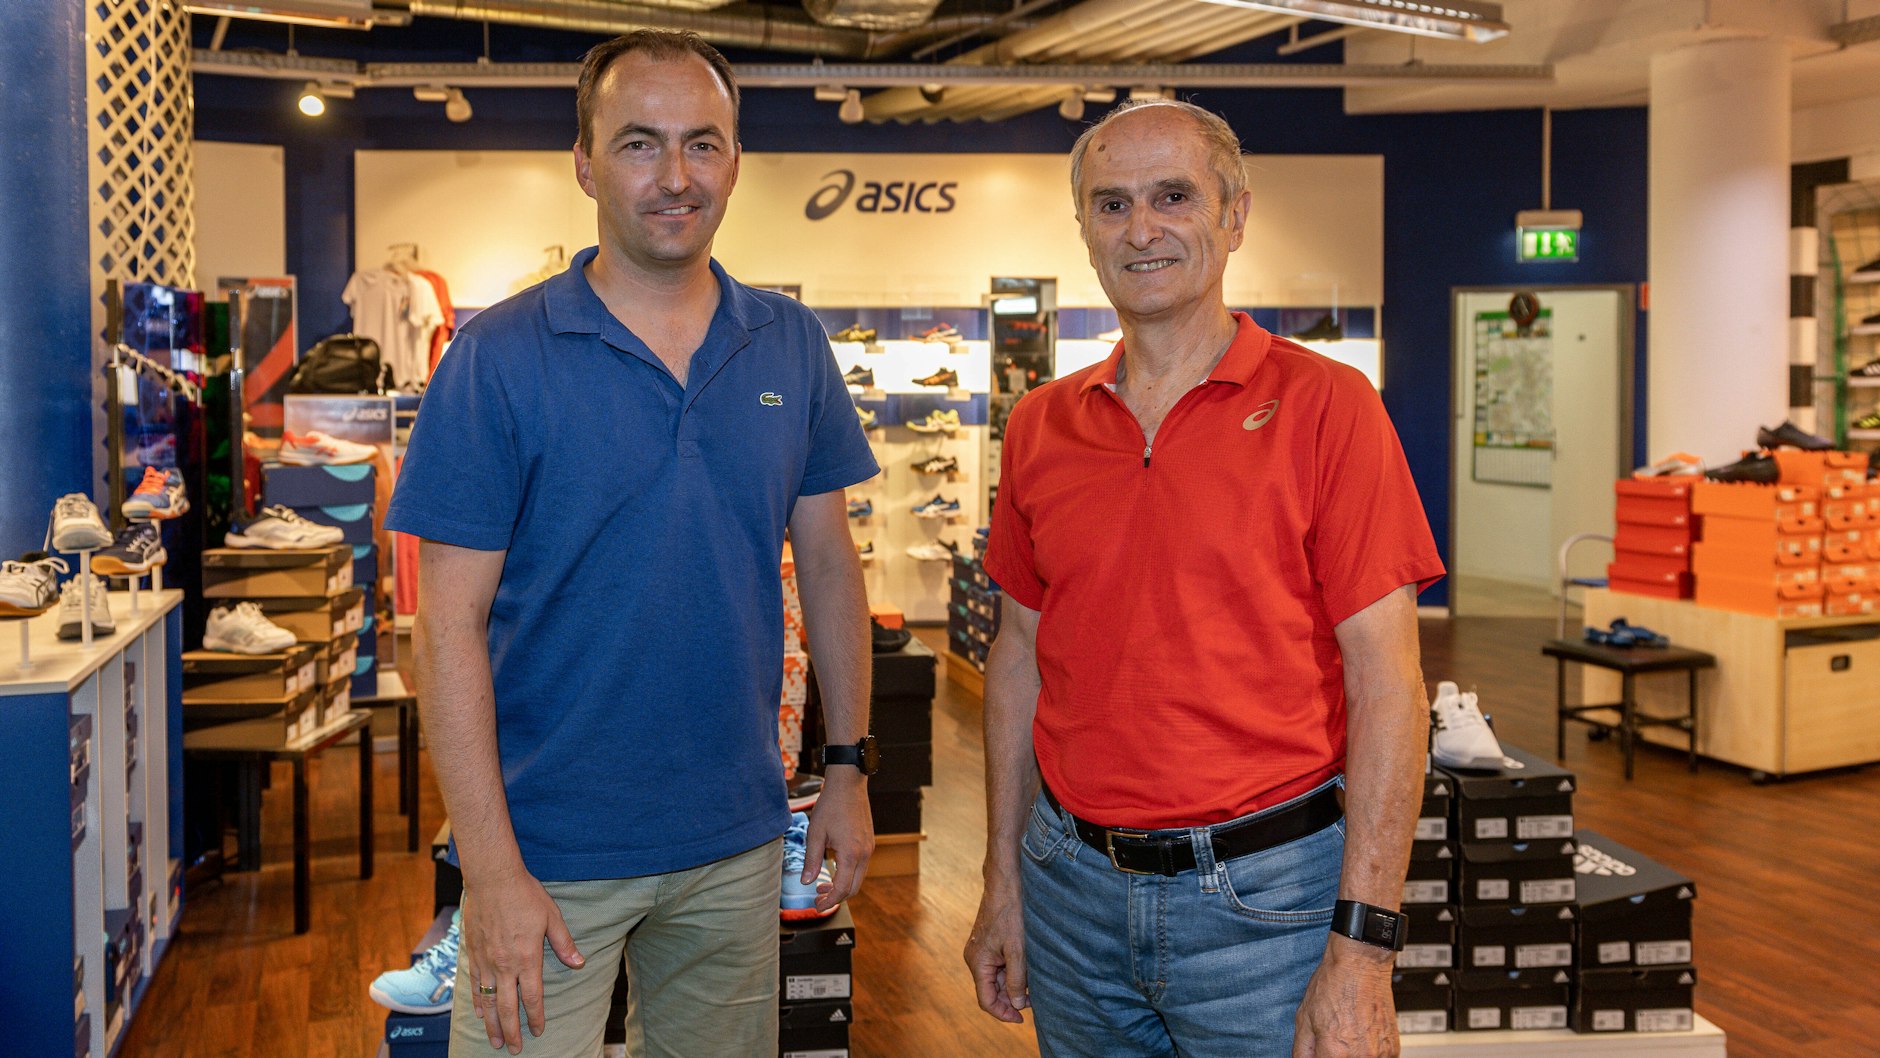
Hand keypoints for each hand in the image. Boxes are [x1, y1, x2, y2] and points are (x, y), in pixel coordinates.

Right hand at [460, 868, 585, 1054]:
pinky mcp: (473, 953)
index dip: (535, 1017)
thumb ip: (564, 943)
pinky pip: (474, 984)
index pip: (532, 997)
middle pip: (507, 1006)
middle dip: (511, 1030)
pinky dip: (477, 1001)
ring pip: (487, 1000)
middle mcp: (504, 965)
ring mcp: (486, 961)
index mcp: (527, 958)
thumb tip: (578, 963)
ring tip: (495, 1041)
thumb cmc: (525, 895)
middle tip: (513, 1049)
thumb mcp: (552, 916)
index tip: (537, 1031)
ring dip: (492, 1023)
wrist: (493, 878)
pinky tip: (479, 1013)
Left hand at [805, 768, 873, 910]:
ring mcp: (869, 848)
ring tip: (822, 884)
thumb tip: (806, 882)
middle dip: (836, 897)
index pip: (843, 889)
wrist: (848, 784)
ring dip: (842, 885)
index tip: (817, 905)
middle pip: (853, 888)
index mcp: (851, 854)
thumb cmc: (831, 805)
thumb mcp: (815, 833)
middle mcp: (864, 854)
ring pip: (858, 878)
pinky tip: (833, 868)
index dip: (829, 901)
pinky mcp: (869, 842)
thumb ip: (811, 860)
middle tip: (818, 898)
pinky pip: (860, 866)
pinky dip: (848, 874)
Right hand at [963, 878, 1028, 1022]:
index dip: (1003, 1013)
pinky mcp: (989, 944)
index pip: (986, 1000)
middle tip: (1033, 1002)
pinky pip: (999, 966)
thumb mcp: (1017, 950)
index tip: (1022, 1019)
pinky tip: (1027, 971)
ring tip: (1033, 986)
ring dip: (1013, 986)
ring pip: (996, 979)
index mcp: (978, 963)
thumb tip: (1017, 1004)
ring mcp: (981, 951)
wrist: (1005, 884)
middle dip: (1010, 999)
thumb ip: (1016, 979)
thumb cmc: (1010, 913)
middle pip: (991, 991)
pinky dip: (1012, 973)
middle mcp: (975, 959)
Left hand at [1293, 935, 1398, 1057]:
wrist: (1361, 965)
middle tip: (1331, 1043)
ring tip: (1346, 1039)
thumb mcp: (1304, 1018)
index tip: (1319, 1054)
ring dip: (1351, 1057)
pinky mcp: (1393, 1049)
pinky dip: (1367, 1055)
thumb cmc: (1333, 985)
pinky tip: (1360, 1039)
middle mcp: (1361, 1057)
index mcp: (1335, 1052)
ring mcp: (1380, 1054)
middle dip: (1333, 1057)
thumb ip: (1302, 1051)